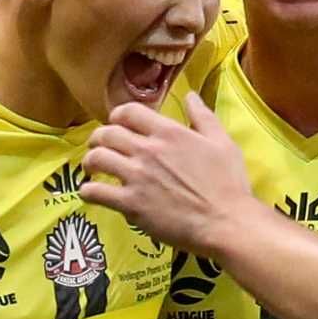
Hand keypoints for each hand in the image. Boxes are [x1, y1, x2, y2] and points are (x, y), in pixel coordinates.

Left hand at [80, 94, 257, 257]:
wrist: (226, 223)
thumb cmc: (229, 184)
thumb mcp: (222, 142)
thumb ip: (203, 117)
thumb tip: (190, 96)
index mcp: (169, 132)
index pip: (128, 112)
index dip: (118, 116)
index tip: (117, 125)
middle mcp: (148, 150)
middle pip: (107, 133)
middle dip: (98, 138)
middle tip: (99, 146)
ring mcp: (137, 177)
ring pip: (97, 158)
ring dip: (90, 161)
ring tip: (92, 167)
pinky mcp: (131, 204)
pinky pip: (96, 192)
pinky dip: (88, 191)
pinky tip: (91, 193)